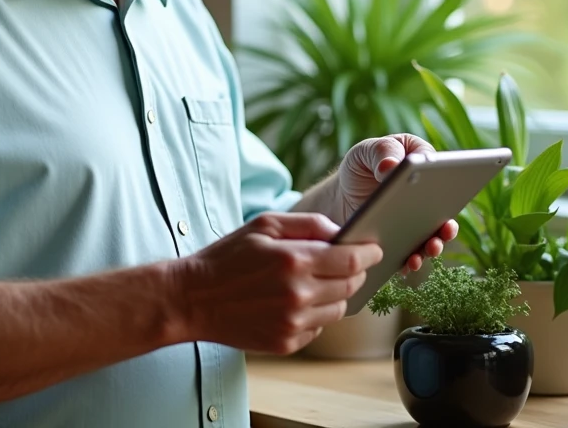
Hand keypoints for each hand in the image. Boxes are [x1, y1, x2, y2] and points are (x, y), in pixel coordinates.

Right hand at [176, 212, 382, 354]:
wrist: (193, 299)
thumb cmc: (227, 257)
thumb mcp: (264, 224)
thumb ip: (308, 224)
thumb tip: (341, 232)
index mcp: (295, 261)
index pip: (352, 260)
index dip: (369, 253)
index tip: (374, 249)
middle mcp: (298, 294)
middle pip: (351, 285)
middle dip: (355, 271)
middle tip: (345, 262)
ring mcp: (293, 323)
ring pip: (339, 309)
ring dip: (336, 293)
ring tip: (314, 282)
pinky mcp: (287, 343)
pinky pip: (319, 327)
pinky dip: (316, 313)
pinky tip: (294, 301)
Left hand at [337, 133, 458, 271]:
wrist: (342, 194)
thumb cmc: (360, 165)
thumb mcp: (367, 151)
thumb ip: (382, 152)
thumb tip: (392, 166)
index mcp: (424, 163)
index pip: (442, 168)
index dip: (448, 177)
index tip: (449, 187)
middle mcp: (430, 194)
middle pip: (445, 208)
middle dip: (448, 220)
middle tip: (446, 228)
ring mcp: (420, 220)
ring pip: (435, 234)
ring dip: (436, 243)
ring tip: (429, 248)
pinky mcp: (408, 240)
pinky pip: (415, 252)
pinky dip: (414, 259)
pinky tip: (410, 263)